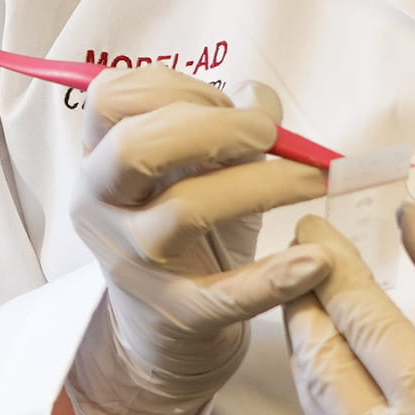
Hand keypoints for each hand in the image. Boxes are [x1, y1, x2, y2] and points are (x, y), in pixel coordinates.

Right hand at [64, 65, 331, 414]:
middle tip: (267, 135)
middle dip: (211, 128)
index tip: (224, 102)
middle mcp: (102, 207)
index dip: (174, 87)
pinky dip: (274, 277)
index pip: (111, 99)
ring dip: (261, 184)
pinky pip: (224, 295)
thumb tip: (259, 104)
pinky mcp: (177, 313)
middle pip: (134, 148)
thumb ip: (220, 124)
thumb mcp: (189, 168)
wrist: (161, 327)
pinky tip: (316, 261)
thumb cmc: (182, 227)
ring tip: (313, 178)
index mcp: (98, 160)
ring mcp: (135, 263)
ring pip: (185, 211)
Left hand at [286, 206, 414, 414]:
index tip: (316, 227)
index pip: (368, 329)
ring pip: (326, 410)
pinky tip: (335, 352)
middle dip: (306, 307)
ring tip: (308, 293)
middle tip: (300, 254)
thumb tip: (408, 218)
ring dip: (312, 350)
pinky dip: (333, 391)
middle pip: (327, 373)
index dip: (337, 271)